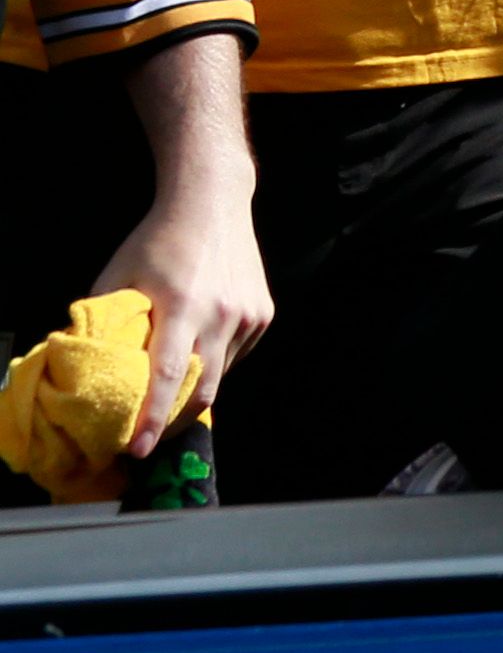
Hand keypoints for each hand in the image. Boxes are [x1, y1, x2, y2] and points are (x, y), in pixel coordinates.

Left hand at [88, 183, 267, 454]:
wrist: (212, 204)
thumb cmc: (158, 240)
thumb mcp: (119, 275)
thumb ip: (106, 319)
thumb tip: (89, 362)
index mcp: (182, 306)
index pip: (165, 376)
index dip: (151, 418)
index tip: (137, 449)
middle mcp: (221, 314)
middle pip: (201, 388)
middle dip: (174, 419)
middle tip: (151, 435)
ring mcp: (248, 315)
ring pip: (220, 374)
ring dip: (194, 388)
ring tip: (172, 390)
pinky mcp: (264, 314)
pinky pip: (236, 354)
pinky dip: (215, 362)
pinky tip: (200, 345)